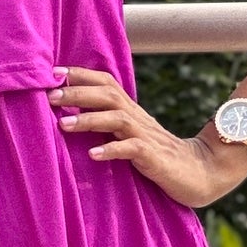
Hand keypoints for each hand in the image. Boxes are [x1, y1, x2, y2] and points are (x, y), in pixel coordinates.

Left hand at [48, 66, 246, 209]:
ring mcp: (146, 136)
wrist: (197, 172)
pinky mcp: (154, 157)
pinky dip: (112, 150)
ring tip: (63, 124)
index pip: (105, 83)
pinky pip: (132, 149)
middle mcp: (136, 118)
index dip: (80, 75)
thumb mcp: (129, 135)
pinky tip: (93, 154)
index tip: (52, 73)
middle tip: (49, 96)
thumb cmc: (156, 155)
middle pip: (107, 95)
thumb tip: (67, 116)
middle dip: (77, 93)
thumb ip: (106, 124)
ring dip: (89, 119)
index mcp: (129, 110)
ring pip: (117, 118)